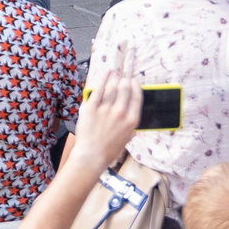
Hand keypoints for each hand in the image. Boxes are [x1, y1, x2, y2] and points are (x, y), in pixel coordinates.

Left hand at [69, 44, 142, 176]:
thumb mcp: (126, 138)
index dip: (136, 87)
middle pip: (125, 90)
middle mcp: (120, 113)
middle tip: (123, 77)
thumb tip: (132, 115)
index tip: (134, 82)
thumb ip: (130, 126)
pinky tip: (106, 72)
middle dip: (125, 81)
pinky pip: (98, 89)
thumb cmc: (109, 150)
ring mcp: (105, 109)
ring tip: (115, 73)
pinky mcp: (92, 108)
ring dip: (115, 78)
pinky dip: (103, 78)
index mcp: (131, 121)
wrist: (91, 155)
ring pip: (112, 87)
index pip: (137, 98)